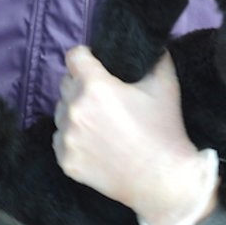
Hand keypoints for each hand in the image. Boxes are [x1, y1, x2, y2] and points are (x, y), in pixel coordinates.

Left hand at [54, 46, 216, 224]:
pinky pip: (60, 139)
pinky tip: (96, 145)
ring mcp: (66, 137)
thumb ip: (154, 56)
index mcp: (94, 86)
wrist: (163, 180)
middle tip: (105, 99)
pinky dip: (73, 138)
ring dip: (75, 112)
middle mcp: (74, 108)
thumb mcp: (165, 84)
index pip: (74, 56)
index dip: (87, 58)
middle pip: (65, 83)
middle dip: (82, 86)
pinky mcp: (65, 161)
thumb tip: (147, 43)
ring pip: (61, 112)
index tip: (97, 66)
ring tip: (101, 125)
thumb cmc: (164, 130)